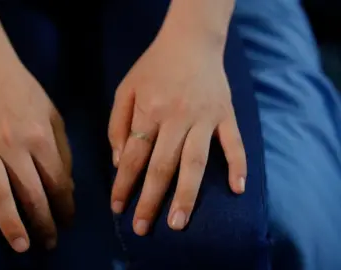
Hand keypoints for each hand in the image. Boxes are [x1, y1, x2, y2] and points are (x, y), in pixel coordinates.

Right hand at [0, 56, 73, 251]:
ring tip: (20, 246)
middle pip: (31, 193)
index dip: (65, 206)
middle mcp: (13, 144)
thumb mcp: (52, 115)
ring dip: (10, 223)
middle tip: (48, 243)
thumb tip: (68, 186)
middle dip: (43, 223)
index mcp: (40, 136)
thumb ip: (62, 150)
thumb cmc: (23, 91)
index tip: (67, 223)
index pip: (57, 182)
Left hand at [108, 33, 245, 235]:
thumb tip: (120, 161)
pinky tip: (237, 189)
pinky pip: (233, 143)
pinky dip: (238, 165)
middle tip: (142, 228)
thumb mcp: (125, 89)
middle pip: (162, 166)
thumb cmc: (153, 67)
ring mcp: (204, 117)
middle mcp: (176, 118)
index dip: (123, 184)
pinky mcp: (226, 114)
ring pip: (195, 162)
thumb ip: (118, 125)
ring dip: (187, 194)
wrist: (190, 41)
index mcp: (149, 111)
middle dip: (150, 200)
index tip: (118, 208)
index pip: (133, 156)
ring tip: (179, 223)